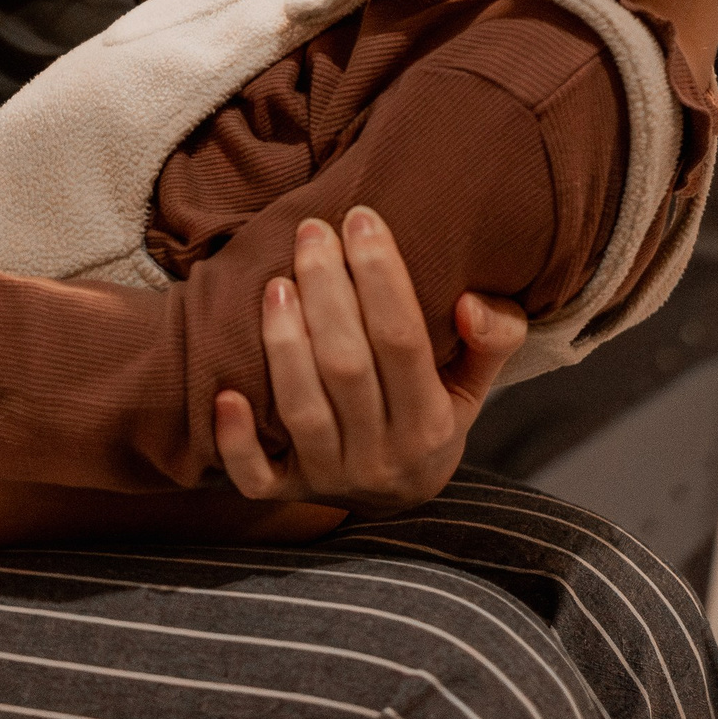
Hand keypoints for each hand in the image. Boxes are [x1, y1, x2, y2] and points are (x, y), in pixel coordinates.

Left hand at [212, 208, 526, 514]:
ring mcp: (330, 478)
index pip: (403, 340)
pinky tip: (225, 394)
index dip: (381, 277)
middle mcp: (382, 457)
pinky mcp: (286, 493)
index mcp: (432, 425)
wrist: (397, 500)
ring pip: (302, 410)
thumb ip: (492, 339)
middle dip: (327, 292)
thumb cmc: (432, 416)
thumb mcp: (473, 383)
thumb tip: (471, 304)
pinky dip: (236, 441)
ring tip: (275, 283)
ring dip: (284, 345)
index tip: (361, 218)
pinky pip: (257, 478)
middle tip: (310, 231)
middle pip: (346, 367)